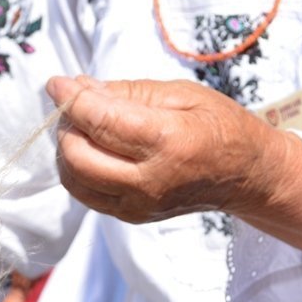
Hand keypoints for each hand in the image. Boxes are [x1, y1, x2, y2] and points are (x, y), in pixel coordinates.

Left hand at [47, 76, 301, 252]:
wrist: (245, 175)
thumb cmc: (217, 126)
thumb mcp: (179, 94)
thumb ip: (125, 93)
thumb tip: (77, 87)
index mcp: (169, 143)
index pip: (101, 122)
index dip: (72, 101)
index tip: (56, 84)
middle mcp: (150, 181)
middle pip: (78, 158)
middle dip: (67, 127)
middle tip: (75, 107)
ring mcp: (137, 205)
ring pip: (74, 180)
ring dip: (66, 150)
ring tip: (82, 128)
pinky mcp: (129, 217)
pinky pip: (84, 193)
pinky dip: (76, 169)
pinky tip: (90, 150)